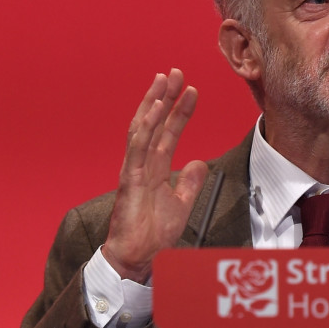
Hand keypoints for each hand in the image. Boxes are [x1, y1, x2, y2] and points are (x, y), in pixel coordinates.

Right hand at [102, 69, 207, 281]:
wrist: (138, 256)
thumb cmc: (154, 232)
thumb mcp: (181, 203)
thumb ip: (189, 182)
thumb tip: (198, 162)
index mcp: (155, 167)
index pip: (169, 132)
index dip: (180, 111)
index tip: (192, 91)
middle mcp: (144, 162)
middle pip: (155, 122)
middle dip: (165, 96)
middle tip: (176, 72)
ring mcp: (135, 167)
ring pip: (144, 127)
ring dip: (154, 102)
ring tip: (165, 81)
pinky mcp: (130, 177)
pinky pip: (138, 145)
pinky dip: (147, 124)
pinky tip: (155, 107)